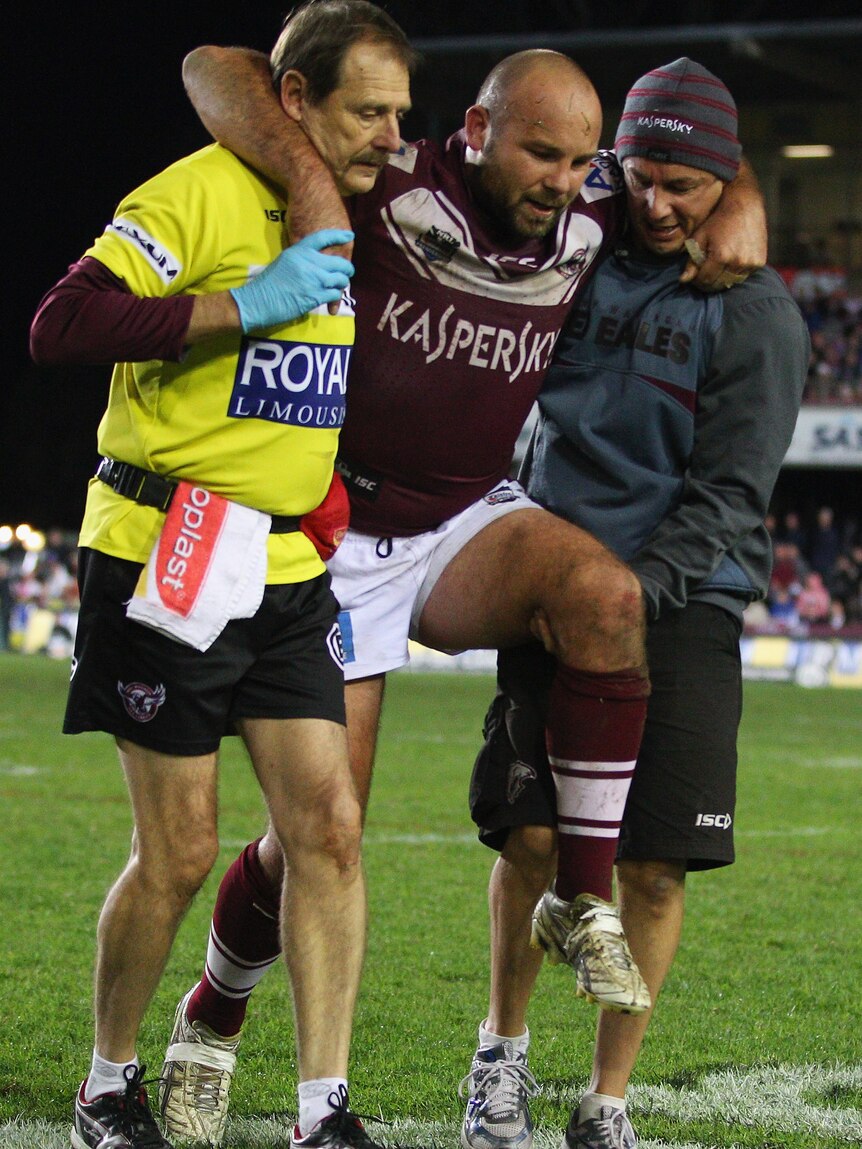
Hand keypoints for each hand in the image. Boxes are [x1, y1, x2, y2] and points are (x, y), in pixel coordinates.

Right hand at [230, 229, 353, 330]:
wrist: (259, 301)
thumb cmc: (268, 283)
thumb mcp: (284, 262)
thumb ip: (301, 259)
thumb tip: (315, 262)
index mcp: (299, 251)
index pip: (323, 238)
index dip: (339, 236)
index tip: (350, 236)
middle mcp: (309, 262)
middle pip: (339, 262)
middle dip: (346, 268)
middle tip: (347, 272)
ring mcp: (314, 279)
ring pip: (341, 279)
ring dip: (342, 283)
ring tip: (340, 285)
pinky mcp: (315, 296)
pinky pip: (335, 294)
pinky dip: (335, 296)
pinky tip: (330, 298)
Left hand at [679, 159, 766, 291]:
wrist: (744, 204)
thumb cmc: (718, 219)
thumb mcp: (700, 237)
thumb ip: (692, 261)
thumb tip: (683, 280)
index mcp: (721, 256)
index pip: (704, 280)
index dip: (696, 280)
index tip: (694, 275)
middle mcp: (738, 262)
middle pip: (718, 285)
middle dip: (708, 282)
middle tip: (704, 273)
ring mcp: (750, 263)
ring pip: (731, 282)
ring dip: (721, 279)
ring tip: (716, 267)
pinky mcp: (759, 262)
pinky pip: (743, 276)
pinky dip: (734, 273)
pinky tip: (730, 262)